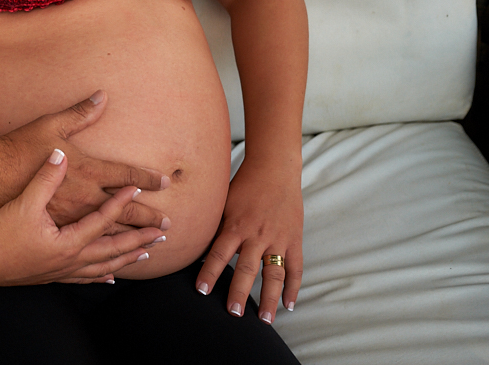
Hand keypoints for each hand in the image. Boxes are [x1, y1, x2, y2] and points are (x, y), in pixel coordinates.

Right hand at [0, 148, 166, 285]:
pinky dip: (102, 274)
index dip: (127, 195)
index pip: (107, 210)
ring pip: (106, 261)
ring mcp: (64, 265)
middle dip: (142, 233)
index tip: (147, 185)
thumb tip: (62, 151)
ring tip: (149, 252)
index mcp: (69, 228)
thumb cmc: (0, 220)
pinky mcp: (54, 274)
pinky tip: (111, 277)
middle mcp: (72, 250)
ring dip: (129, 255)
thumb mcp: (25, 193)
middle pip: (116, 241)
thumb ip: (48, 172)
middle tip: (166, 229)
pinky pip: (86, 276)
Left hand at [195, 158, 303, 324]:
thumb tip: (193, 243)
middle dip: (239, 292)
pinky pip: (296, 268)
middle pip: (247, 269)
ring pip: (274, 274)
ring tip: (264, 319)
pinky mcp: (294, 240)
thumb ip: (213, 225)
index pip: (219, 253)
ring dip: (269, 298)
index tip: (201, 291)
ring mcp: (278, 239)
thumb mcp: (223, 202)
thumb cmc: (243, 186)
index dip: (210, 272)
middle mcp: (257, 235)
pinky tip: (289, 305)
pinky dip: (294, 287)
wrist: (275, 169)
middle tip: (233, 313)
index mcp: (235, 225)